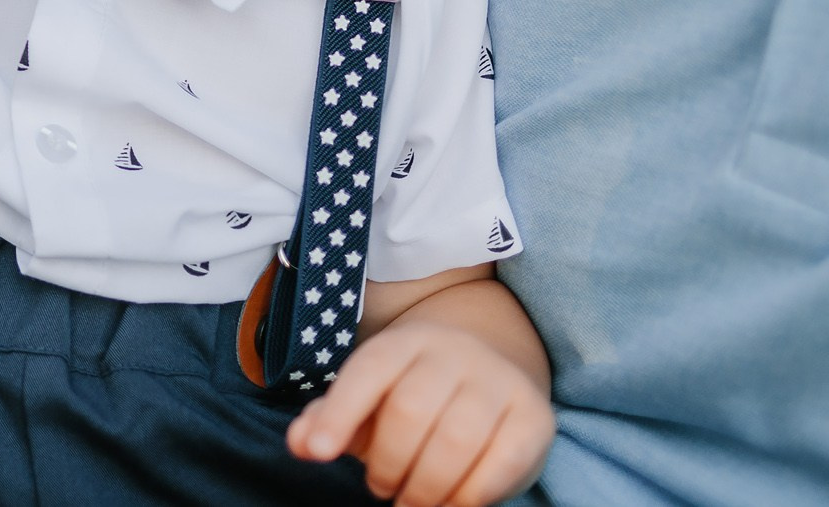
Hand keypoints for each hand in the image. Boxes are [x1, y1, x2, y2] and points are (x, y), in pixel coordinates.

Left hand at [287, 323, 553, 505]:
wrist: (494, 362)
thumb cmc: (414, 390)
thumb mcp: (368, 395)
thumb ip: (330, 419)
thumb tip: (299, 445)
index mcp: (403, 343)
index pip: (367, 373)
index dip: (339, 414)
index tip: (317, 453)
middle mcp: (453, 353)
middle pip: (411, 411)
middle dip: (387, 463)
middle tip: (380, 488)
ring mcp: (498, 382)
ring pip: (455, 441)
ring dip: (425, 486)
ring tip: (410, 500)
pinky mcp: (534, 417)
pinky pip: (500, 464)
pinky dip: (467, 496)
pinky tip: (449, 503)